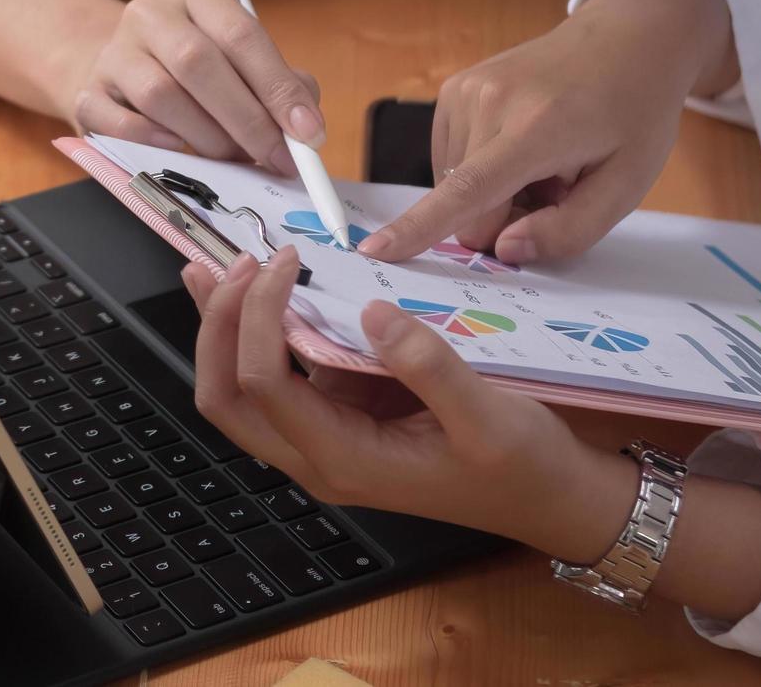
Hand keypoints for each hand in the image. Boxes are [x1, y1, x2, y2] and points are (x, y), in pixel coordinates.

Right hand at [67, 0, 321, 172]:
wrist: (124, 70)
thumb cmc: (198, 71)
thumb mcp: (242, 62)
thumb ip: (279, 85)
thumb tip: (305, 126)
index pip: (242, 35)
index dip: (278, 88)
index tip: (307, 133)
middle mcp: (151, 13)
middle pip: (198, 62)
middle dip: (245, 119)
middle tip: (274, 157)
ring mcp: (114, 51)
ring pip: (160, 94)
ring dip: (206, 136)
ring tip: (231, 158)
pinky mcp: (88, 91)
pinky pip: (117, 121)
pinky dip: (154, 142)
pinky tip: (179, 150)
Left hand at [181, 246, 627, 555]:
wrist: (549, 499)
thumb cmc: (523, 468)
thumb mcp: (490, 418)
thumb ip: (430, 368)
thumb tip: (372, 312)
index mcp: (343, 460)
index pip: (266, 386)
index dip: (257, 319)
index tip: (286, 261)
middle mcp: (319, 456)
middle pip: (228, 398)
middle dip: (215, 327)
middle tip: (223, 263)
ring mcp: (326, 439)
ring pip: (243, 390)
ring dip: (223, 330)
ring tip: (211, 269)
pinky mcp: (343, 418)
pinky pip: (282, 377)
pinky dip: (259, 334)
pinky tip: (261, 292)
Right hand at [358, 0, 734, 264]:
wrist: (627, 36)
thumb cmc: (634, 114)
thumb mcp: (626, 185)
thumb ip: (568, 230)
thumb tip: (503, 248)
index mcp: (537, 128)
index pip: (468, 189)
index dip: (420, 228)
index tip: (375, 251)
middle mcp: (489, 101)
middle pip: (465, 203)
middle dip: (503, 216)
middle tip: (556, 189)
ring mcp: (465, 89)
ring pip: (454, 185)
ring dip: (495, 192)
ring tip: (543, 161)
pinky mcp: (453, 89)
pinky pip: (451, 160)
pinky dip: (482, 168)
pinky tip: (521, 146)